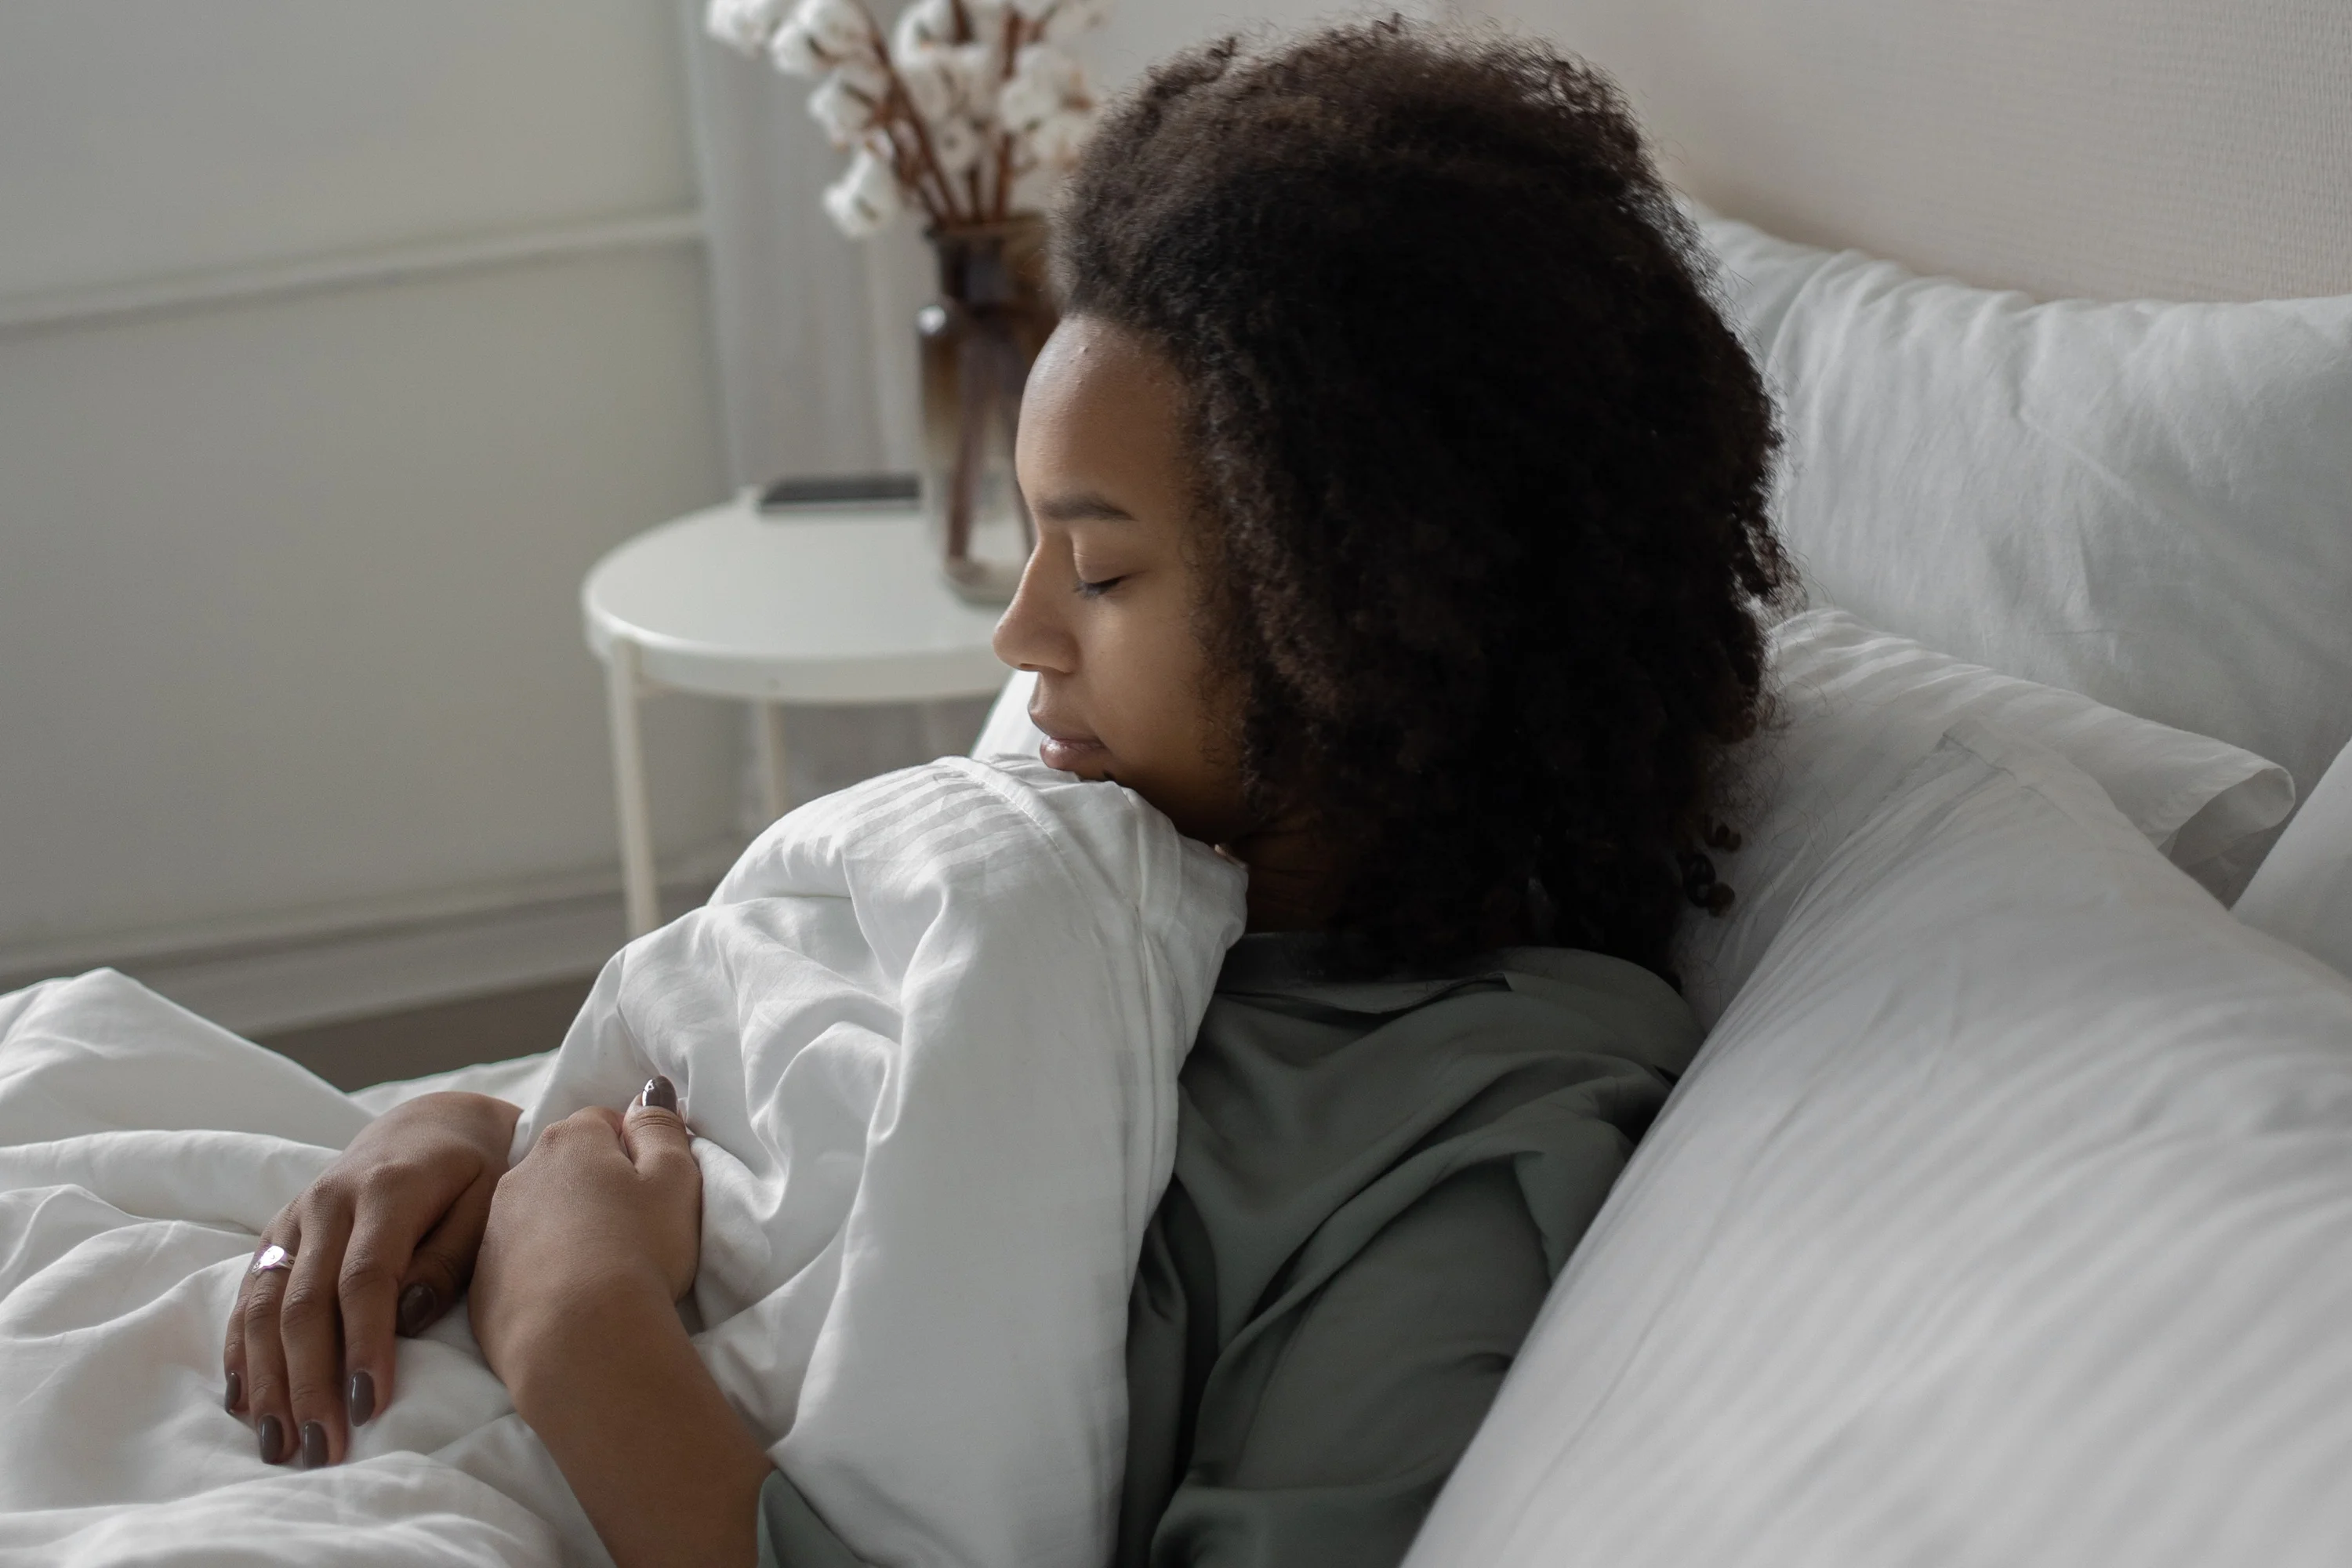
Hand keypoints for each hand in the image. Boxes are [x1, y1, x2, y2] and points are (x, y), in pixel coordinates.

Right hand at [226, 1090, 518, 1465]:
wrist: (429, 1126)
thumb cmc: (473, 1174)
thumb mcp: (488, 1201)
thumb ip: (451, 1257)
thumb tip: (409, 1316)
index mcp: (386, 1190)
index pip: (365, 1278)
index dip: (363, 1344)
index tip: (369, 1406)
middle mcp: (328, 1202)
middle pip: (304, 1303)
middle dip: (309, 1382)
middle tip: (321, 1448)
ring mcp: (294, 1219)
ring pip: (264, 1305)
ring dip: (268, 1380)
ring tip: (278, 1444)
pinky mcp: (276, 1233)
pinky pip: (248, 1296)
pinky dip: (241, 1351)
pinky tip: (245, 1403)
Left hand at [470, 1079, 701, 1398]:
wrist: (579, 1341)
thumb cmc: (638, 1250)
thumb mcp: (674, 1179)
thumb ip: (661, 1128)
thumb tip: (647, 1091)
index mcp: (569, 1141)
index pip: (601, 1122)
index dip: (631, 1151)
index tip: (650, 1190)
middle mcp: (519, 1175)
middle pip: (563, 1166)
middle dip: (592, 1186)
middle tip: (629, 1230)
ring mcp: (492, 1231)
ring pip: (534, 1213)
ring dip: (561, 1227)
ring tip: (598, 1269)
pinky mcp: (481, 1285)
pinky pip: (515, 1263)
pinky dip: (539, 1272)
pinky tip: (568, 1301)